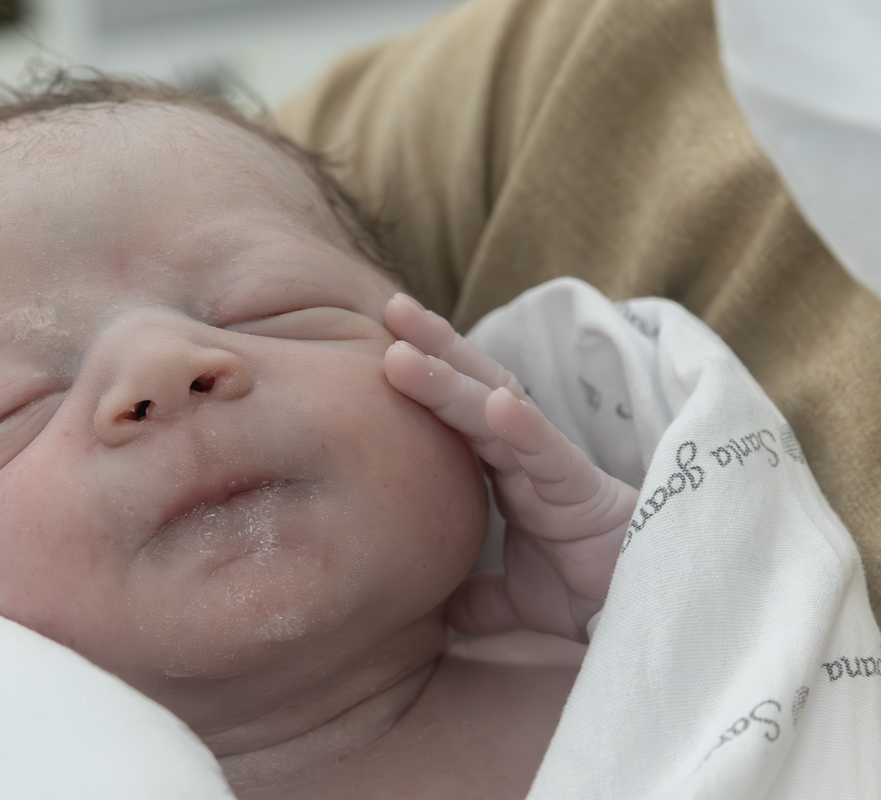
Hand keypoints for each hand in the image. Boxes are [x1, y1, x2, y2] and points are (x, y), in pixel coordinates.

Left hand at [384, 293, 636, 640]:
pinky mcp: (586, 496)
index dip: (425, 376)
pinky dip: (524, 429)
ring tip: (406, 352)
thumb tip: (437, 607)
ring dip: (452, 380)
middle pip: (475, 388)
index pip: (459, 412)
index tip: (382, 342)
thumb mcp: (517, 598)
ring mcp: (554, 471)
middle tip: (393, 307)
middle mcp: (526, 459)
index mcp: (507, 471)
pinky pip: (551, 456)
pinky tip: (496, 405)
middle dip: (435, 347)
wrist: (648, 614)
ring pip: (499, 413)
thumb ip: (478, 596)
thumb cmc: (590, 591)